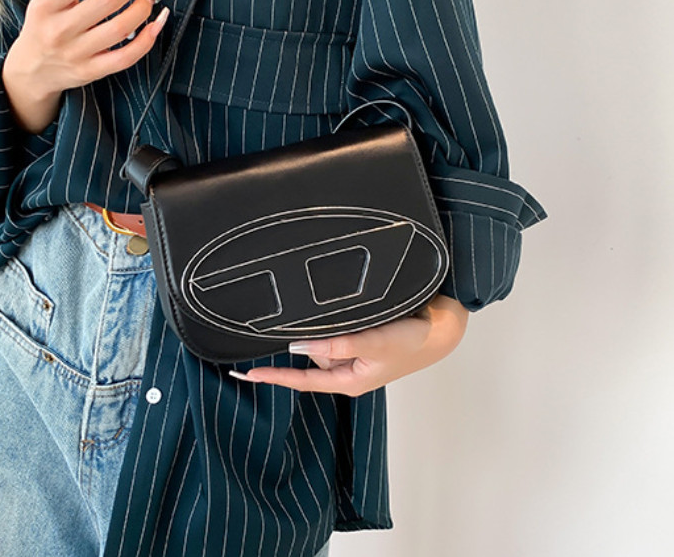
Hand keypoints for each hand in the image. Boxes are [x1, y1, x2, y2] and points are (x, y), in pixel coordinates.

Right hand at [2, 0, 169, 133]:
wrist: (34, 69)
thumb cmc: (46, 22)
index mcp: (45, 4)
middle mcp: (59, 30)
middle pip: (106, 1)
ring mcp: (76, 54)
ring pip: (121, 28)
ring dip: (143, 7)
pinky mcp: (91, 72)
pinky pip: (126, 57)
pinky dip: (147, 39)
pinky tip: (157, 22)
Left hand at [229, 295, 468, 395]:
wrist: (442, 328)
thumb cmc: (413, 341)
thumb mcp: (374, 343)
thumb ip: (336, 345)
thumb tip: (298, 344)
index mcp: (349, 380)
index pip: (303, 380)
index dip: (275, 376)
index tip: (247, 373)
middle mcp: (347, 369)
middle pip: (310, 355)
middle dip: (307, 336)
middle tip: (320, 320)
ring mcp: (353, 354)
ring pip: (322, 338)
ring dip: (326, 324)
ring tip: (354, 313)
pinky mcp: (360, 339)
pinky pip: (336, 329)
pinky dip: (335, 319)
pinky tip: (352, 310)